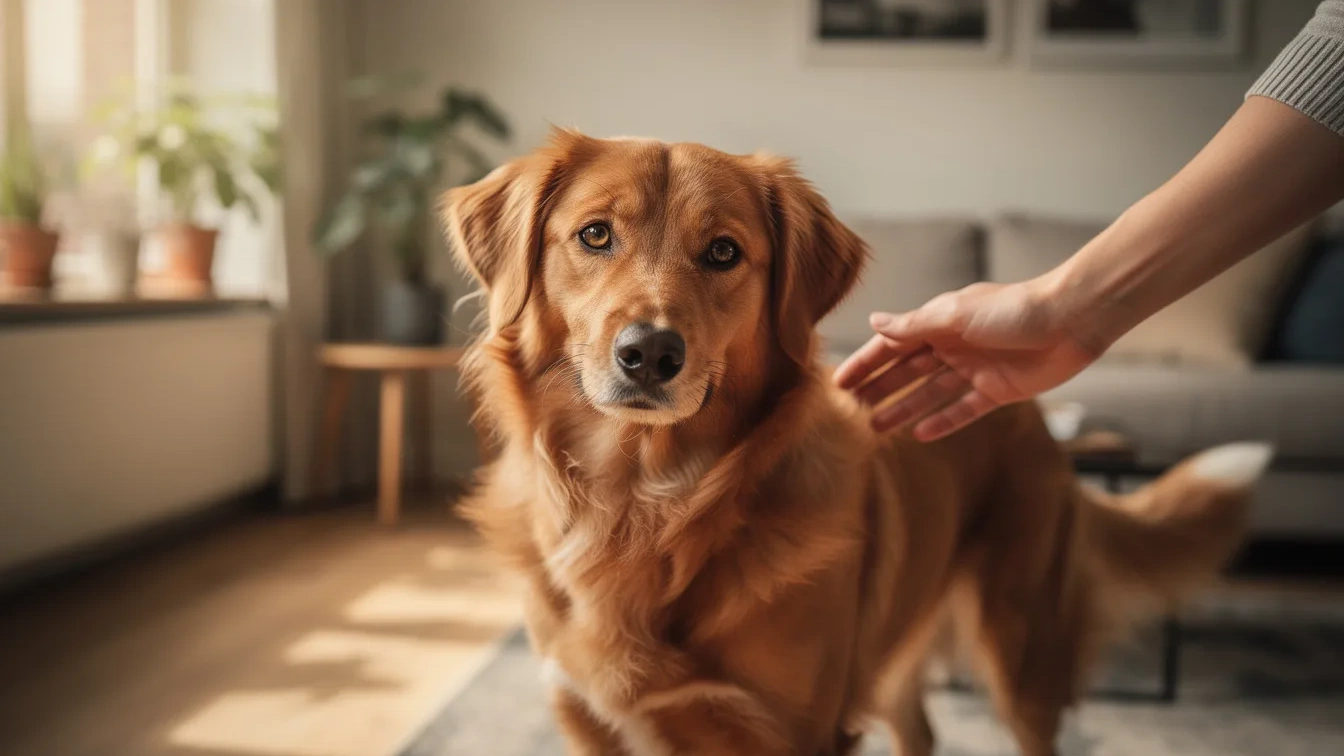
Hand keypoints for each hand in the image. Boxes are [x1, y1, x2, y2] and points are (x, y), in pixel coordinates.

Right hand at [833, 280, 1100, 439]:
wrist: (1073, 320)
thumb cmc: (1014, 309)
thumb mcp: (956, 315)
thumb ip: (914, 324)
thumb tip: (873, 322)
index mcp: (939, 322)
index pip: (891, 345)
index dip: (865, 363)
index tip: (839, 383)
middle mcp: (953, 345)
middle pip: (906, 371)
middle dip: (878, 389)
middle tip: (850, 412)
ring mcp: (974, 370)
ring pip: (929, 393)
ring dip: (902, 408)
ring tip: (875, 428)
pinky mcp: (998, 391)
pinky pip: (963, 410)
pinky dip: (942, 421)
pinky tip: (919, 435)